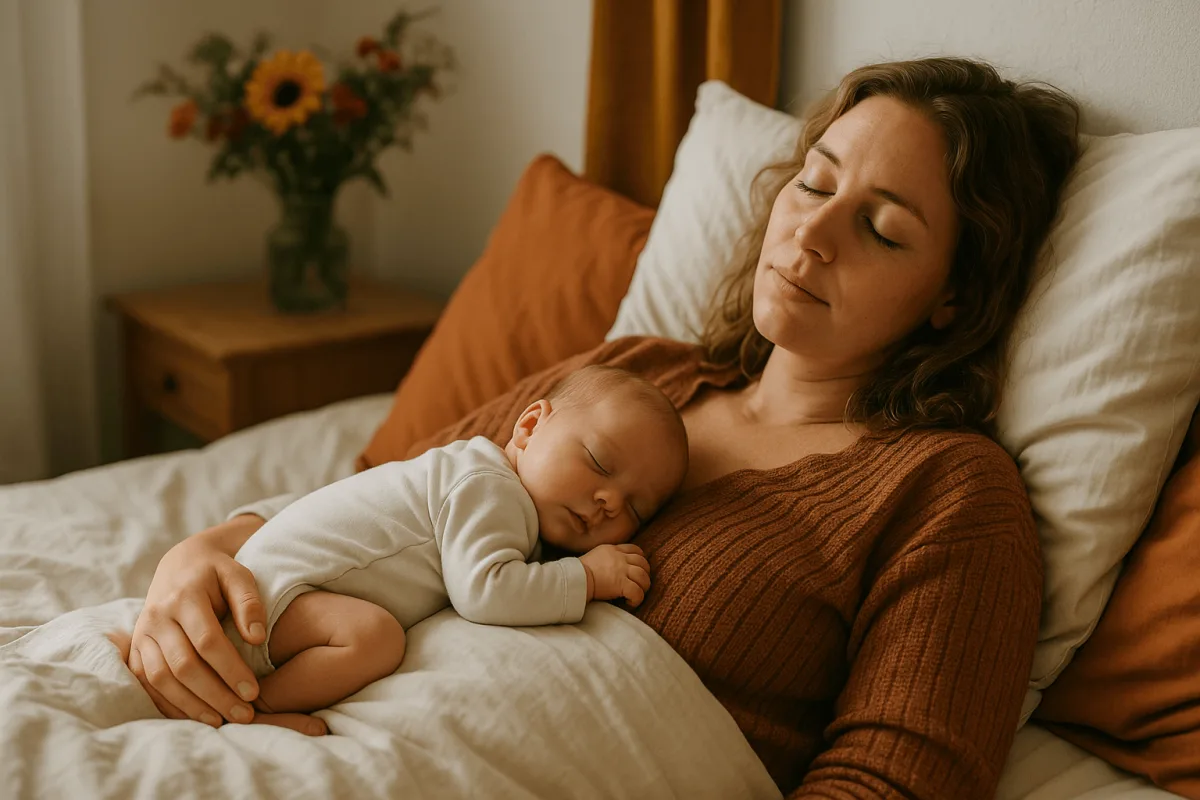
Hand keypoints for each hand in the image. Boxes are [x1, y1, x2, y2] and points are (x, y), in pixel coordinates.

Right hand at [128, 516, 271, 727]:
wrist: (180, 564)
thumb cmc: (216, 572)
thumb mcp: (238, 575)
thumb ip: (249, 603)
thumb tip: (257, 638)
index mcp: (184, 596)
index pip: (207, 641)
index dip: (230, 669)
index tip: (253, 692)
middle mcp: (157, 617)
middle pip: (183, 666)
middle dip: (215, 694)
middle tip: (244, 714)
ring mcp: (142, 634)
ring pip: (161, 679)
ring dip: (191, 705)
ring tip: (221, 721)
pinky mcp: (135, 649)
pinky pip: (146, 682)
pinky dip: (168, 703)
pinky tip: (194, 715)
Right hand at [580, 544, 651, 607]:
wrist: (574, 578)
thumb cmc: (579, 571)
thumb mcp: (595, 556)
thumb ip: (607, 557)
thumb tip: (612, 567)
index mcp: (613, 549)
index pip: (635, 550)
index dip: (641, 560)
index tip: (639, 569)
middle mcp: (620, 558)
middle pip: (643, 563)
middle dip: (645, 574)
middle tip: (641, 584)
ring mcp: (621, 570)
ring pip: (643, 577)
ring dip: (644, 587)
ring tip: (638, 593)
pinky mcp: (621, 584)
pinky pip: (637, 592)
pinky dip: (637, 599)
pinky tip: (630, 602)